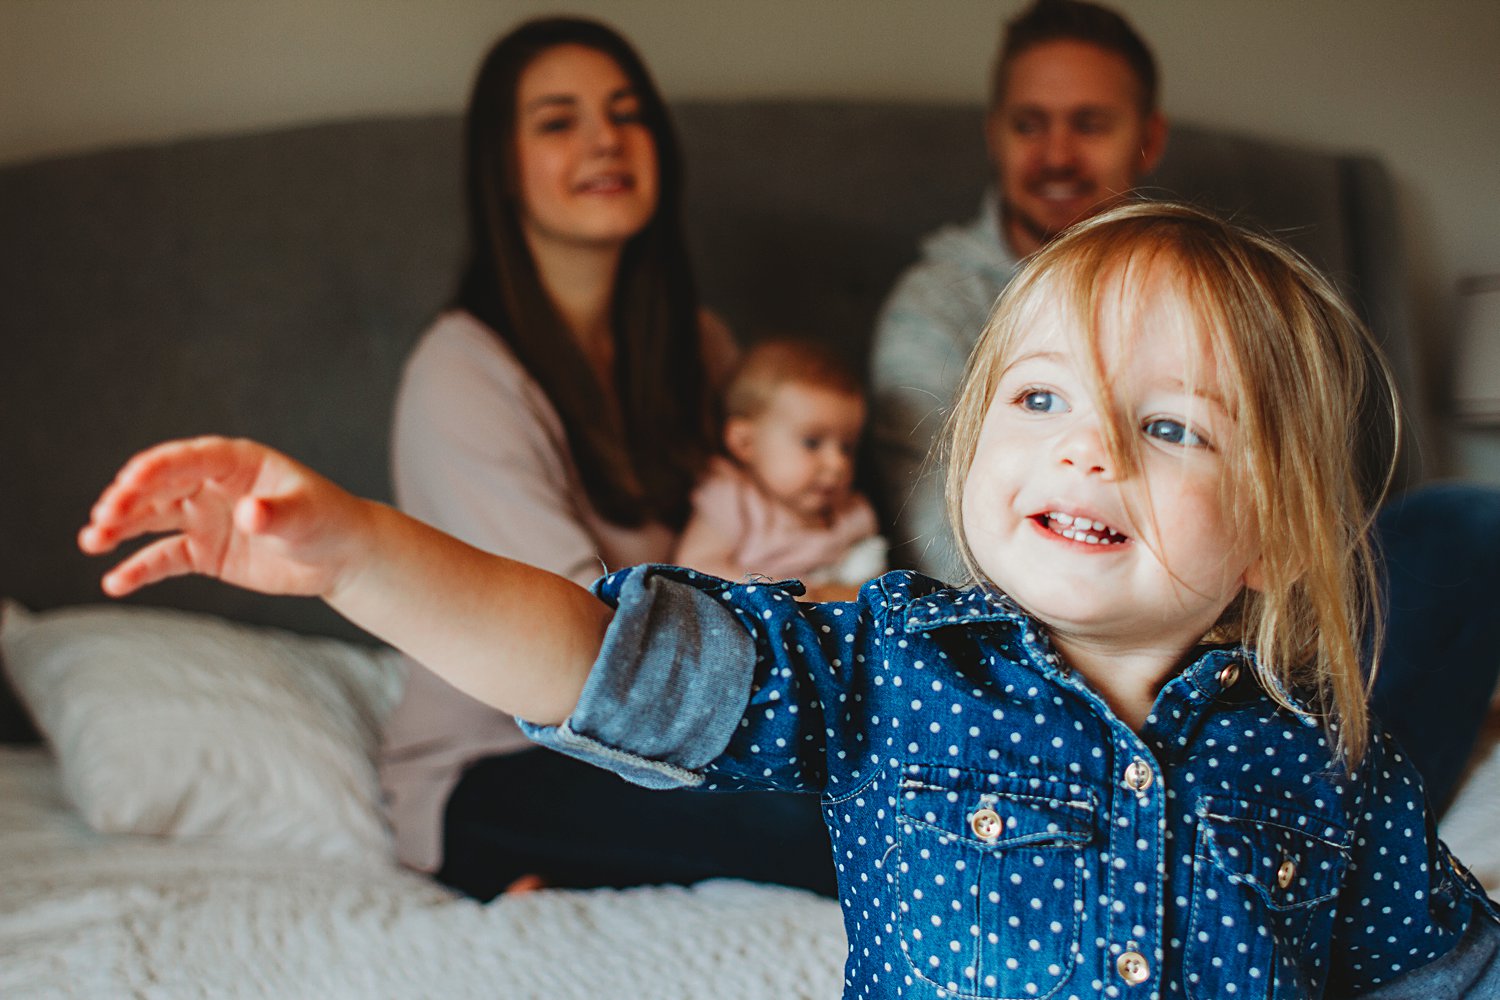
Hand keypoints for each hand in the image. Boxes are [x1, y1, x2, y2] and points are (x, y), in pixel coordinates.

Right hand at [79, 436, 367, 599]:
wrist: (340, 556)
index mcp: (237, 462)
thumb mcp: (306, 517)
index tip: (129, 481)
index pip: (188, 458)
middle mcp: (212, 485)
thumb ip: (276, 515)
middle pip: (160, 487)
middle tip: (102, 517)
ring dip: (120, 527)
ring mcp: (204, 517)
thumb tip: (249, 513)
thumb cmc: (328, 522)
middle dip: (128, 499)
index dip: (158, 468)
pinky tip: (114, 583)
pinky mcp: (204, 550)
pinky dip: (139, 569)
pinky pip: (164, 558)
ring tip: (91, 540)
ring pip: (152, 519)